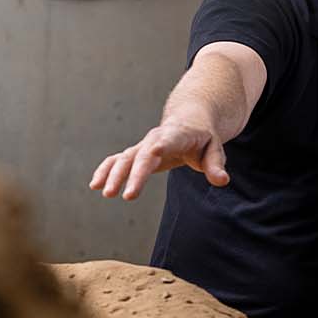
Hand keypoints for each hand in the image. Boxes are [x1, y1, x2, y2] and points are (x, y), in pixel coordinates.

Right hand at [90, 121, 226, 200]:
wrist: (188, 121)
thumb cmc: (203, 138)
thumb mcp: (215, 149)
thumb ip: (216, 165)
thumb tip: (222, 181)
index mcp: (176, 136)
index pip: (164, 143)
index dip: (157, 149)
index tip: (151, 155)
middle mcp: (155, 139)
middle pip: (140, 155)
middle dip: (131, 175)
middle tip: (125, 196)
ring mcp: (143, 146)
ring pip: (124, 158)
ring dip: (113, 174)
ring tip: (105, 193)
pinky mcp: (136, 153)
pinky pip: (117, 160)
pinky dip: (105, 170)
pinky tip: (95, 185)